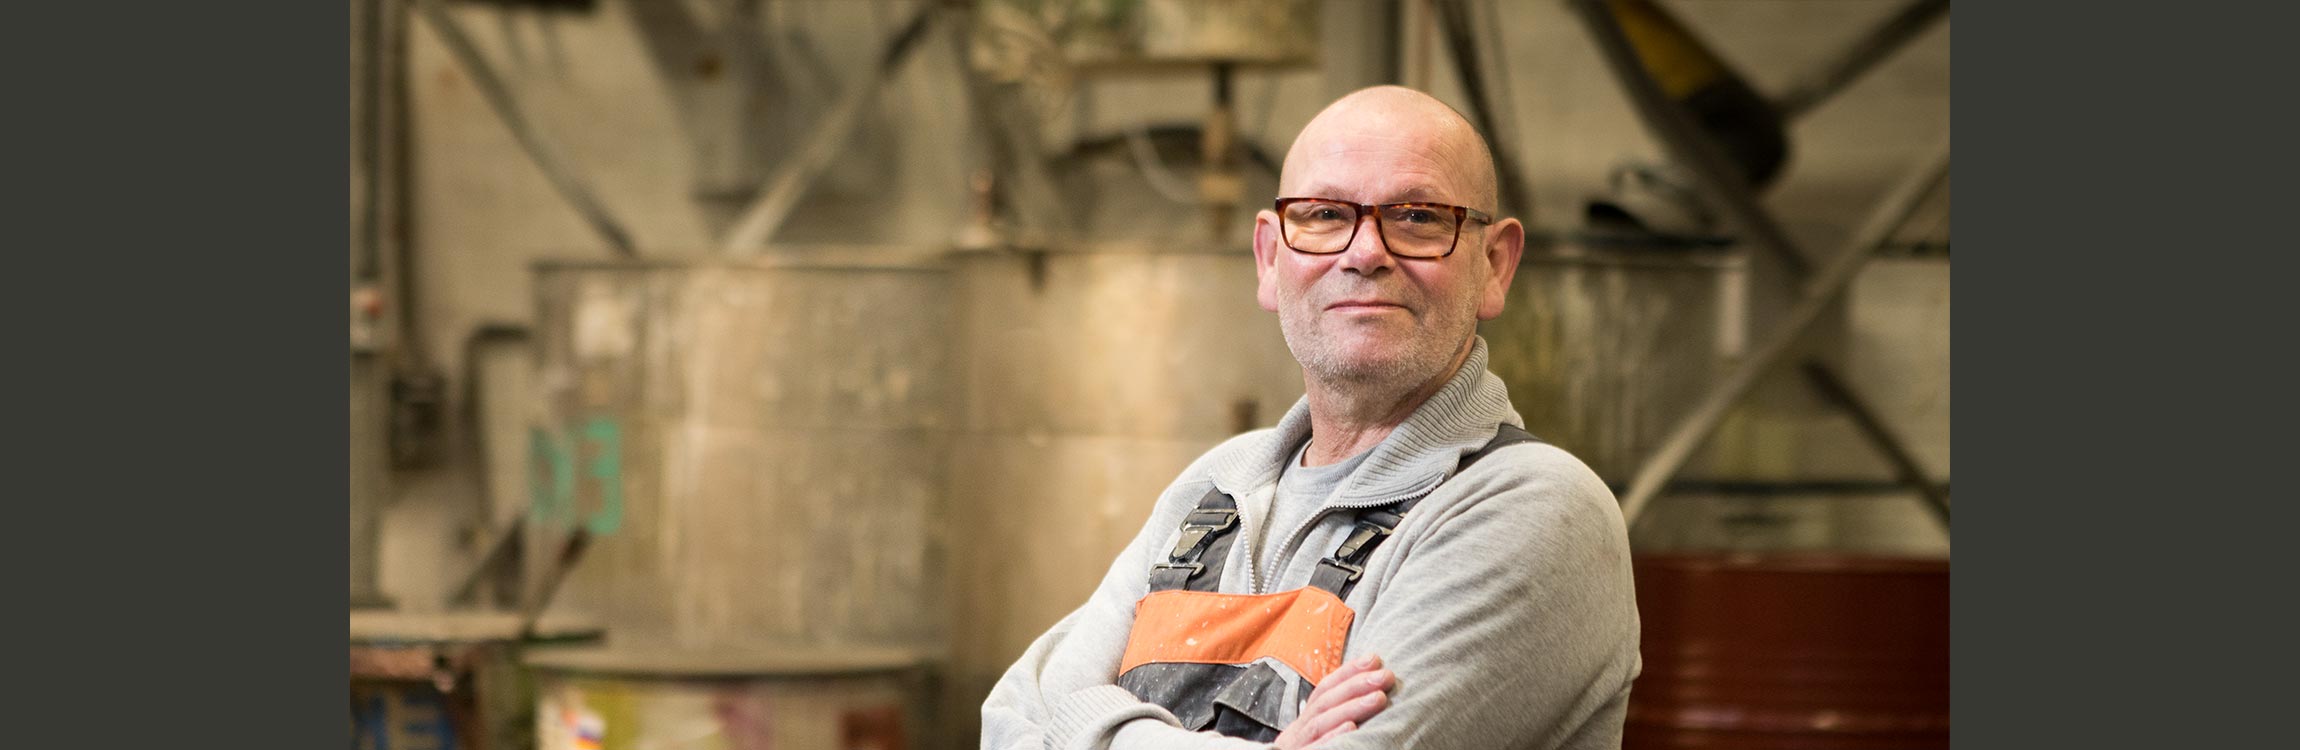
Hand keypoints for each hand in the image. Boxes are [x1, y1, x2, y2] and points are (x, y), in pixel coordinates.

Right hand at [1272, 654, 1393, 748]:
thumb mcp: (1319, 738)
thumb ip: (1336, 720)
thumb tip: (1371, 694)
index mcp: (1304, 724)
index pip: (1324, 690)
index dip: (1348, 672)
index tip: (1375, 658)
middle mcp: (1297, 733)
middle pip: (1324, 703)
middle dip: (1356, 686)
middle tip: (1386, 676)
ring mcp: (1296, 749)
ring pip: (1321, 724)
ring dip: (1351, 708)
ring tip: (1379, 698)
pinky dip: (1332, 739)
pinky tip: (1351, 730)